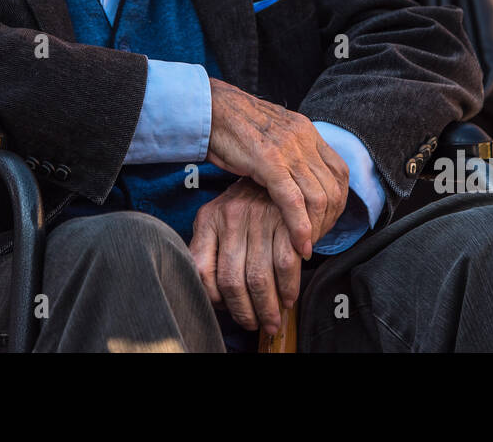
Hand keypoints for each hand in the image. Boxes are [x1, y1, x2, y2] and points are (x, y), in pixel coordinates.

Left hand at [188, 179, 301, 335]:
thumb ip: (208, 249)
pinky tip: (289, 297)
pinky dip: (288, 286)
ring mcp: (258, 217)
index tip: (227, 311)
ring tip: (272, 319)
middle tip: (254, 324)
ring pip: (259, 276)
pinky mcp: (285, 219)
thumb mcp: (217, 218)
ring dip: (268, 306)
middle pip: (232, 280)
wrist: (276, 168)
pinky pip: (285, 263)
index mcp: (209, 218)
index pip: (203, 270)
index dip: (215, 298)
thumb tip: (213, 295)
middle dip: (244, 311)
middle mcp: (231, 216)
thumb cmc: (245, 204)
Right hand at [206, 78, 347, 258]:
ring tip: (306, 245)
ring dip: (317, 228)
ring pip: (318, 197)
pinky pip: (294, 201)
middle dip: (330, 219)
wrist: (209, 107)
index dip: (339, 200)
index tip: (326, 220)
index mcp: (306, 131)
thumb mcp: (271, 134)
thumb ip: (289, 152)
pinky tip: (299, 244)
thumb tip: (297, 178)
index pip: (340, 171)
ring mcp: (288, 149)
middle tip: (317, 238)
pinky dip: (300, 227)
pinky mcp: (269, 162)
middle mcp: (303, 138)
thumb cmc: (233, 126)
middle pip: (334, 188)